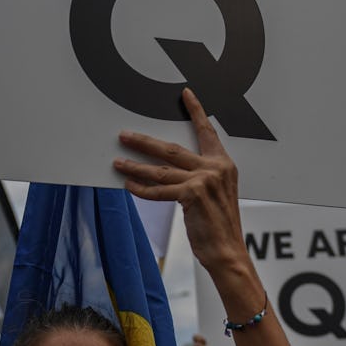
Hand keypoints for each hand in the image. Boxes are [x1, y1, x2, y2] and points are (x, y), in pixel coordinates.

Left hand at [115, 87, 247, 279]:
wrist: (228, 251)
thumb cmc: (220, 226)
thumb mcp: (217, 194)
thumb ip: (201, 177)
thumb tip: (172, 169)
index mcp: (223, 164)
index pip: (207, 132)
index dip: (196, 112)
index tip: (186, 94)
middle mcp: (214, 168)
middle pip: (171, 148)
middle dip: (144, 141)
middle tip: (124, 135)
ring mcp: (204, 180)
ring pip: (160, 169)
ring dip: (135, 166)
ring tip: (117, 161)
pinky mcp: (192, 195)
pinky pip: (158, 190)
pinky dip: (141, 188)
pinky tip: (128, 184)